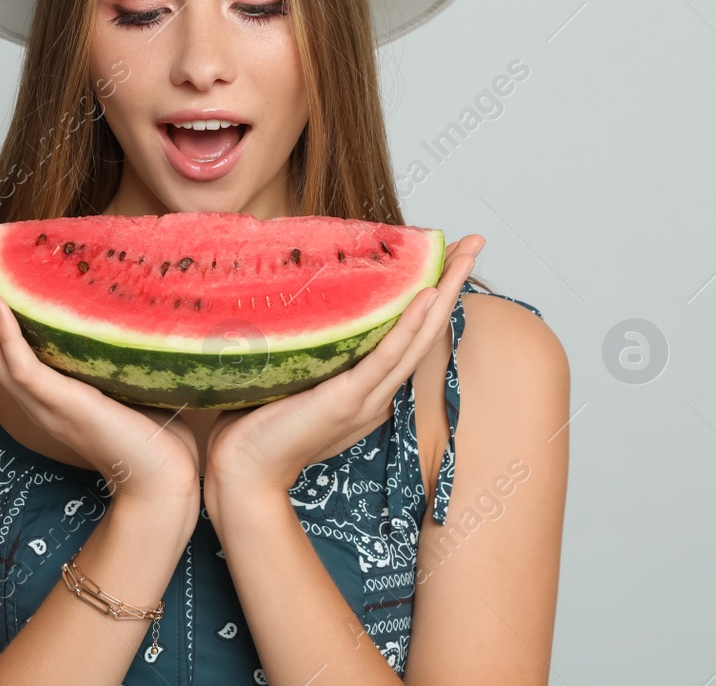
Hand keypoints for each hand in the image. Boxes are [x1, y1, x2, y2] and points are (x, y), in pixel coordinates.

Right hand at [0, 239, 201, 512]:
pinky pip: (21, 367)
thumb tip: (117, 299)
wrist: (161, 480)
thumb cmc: (148, 434)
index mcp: (38, 389)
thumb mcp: (115, 379)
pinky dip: (5, 334)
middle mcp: (29, 395)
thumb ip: (102, 346)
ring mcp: (40, 402)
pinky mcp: (59, 405)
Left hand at [201, 235, 484, 517]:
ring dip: (444, 293)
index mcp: (366, 388)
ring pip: (417, 337)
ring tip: (465, 255)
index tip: (444, 258)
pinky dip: (409, 328)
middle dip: (452, 283)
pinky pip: (386, 358)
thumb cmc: (254, 427)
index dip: (429, 295)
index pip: (406, 334)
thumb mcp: (289, 376)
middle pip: (424, 329)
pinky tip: (428, 297)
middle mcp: (376, 392)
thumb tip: (290, 304)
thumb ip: (303, 348)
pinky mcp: (348, 400)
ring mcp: (366, 397)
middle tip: (474, 242)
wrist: (241, 473)